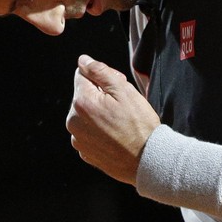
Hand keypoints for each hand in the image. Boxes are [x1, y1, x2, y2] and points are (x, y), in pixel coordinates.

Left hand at [65, 54, 160, 184]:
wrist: (147, 160)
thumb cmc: (139, 125)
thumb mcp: (124, 90)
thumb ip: (100, 71)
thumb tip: (83, 61)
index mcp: (81, 102)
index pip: (82, 74)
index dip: (102, 77)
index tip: (117, 86)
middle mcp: (73, 121)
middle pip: (84, 94)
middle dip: (101, 94)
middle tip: (124, 105)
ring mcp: (78, 139)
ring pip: (86, 114)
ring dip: (100, 113)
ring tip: (122, 121)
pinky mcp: (85, 152)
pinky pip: (89, 132)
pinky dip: (100, 130)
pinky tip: (117, 134)